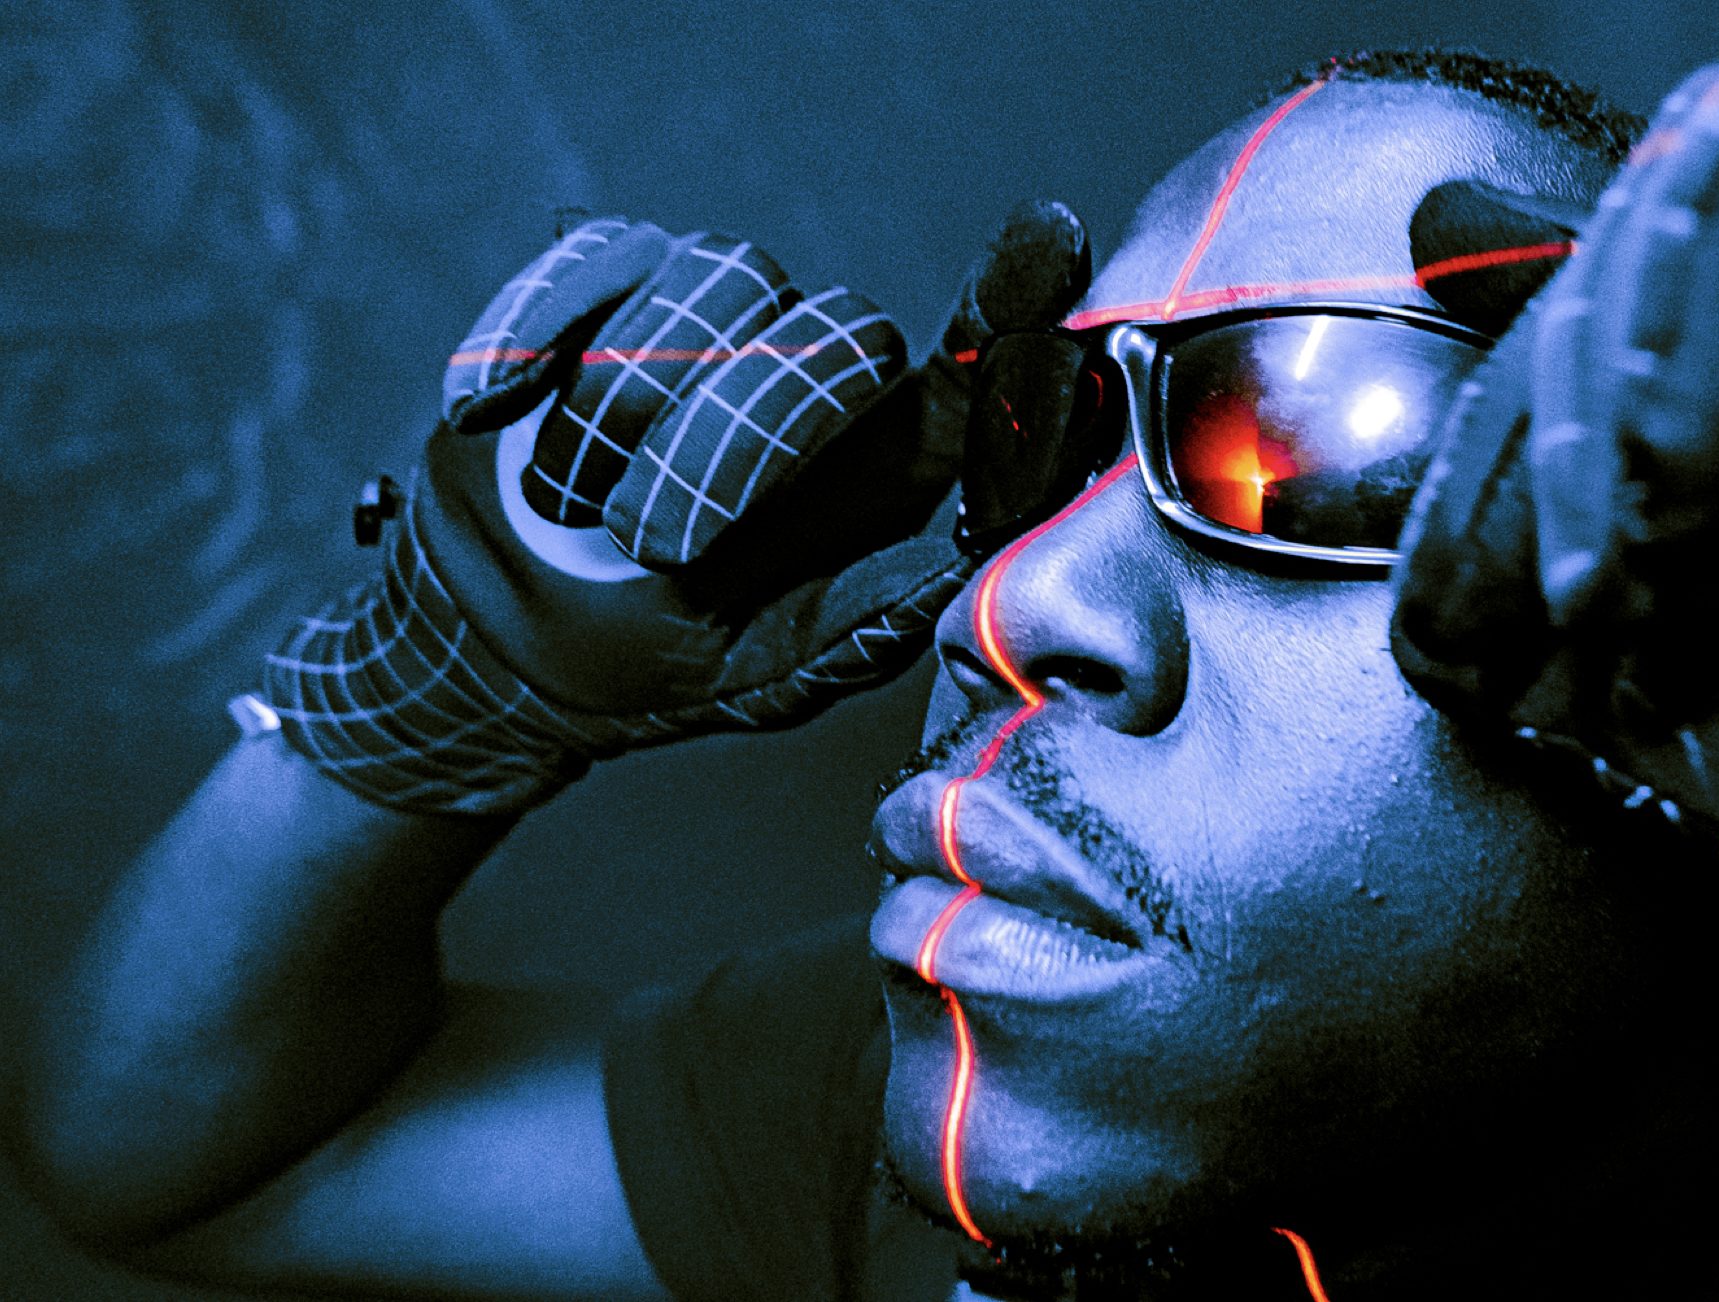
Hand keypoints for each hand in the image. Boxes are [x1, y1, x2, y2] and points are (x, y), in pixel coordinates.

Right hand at [265, 211, 1083, 814]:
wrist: (502, 651)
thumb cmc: (664, 664)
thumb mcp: (768, 672)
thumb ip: (866, 624)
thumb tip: (957, 563)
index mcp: (886, 463)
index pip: (977, 368)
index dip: (1014, 303)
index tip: (1047, 240)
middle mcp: (818, 366)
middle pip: (839, 329)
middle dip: (740, 438)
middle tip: (655, 547)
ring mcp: (718, 310)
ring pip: (720, 280)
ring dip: (627, 412)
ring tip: (572, 507)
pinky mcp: (607, 275)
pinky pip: (592, 258)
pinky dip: (532, 336)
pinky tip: (491, 414)